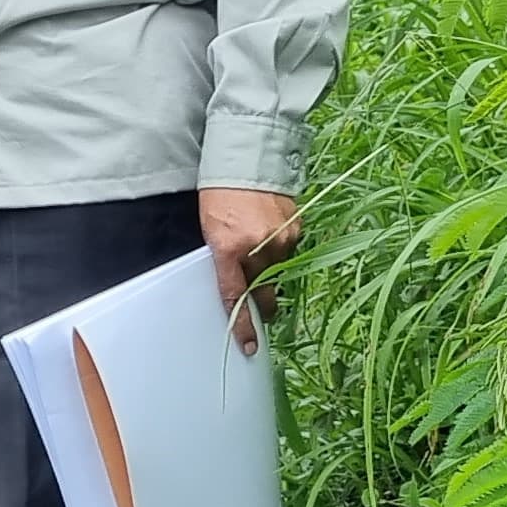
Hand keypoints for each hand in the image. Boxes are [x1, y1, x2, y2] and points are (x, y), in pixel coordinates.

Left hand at [202, 187, 299, 354]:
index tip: (249, 346)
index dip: (242, 325)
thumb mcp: (210, 228)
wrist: (247, 159)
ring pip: (278, 272)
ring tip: (259, 254)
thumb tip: (236, 282)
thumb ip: (223, 257)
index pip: (235, 296)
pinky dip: (279, 250)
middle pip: (264, 292)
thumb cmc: (218, 193)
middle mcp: (258, 247)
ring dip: (270, 272)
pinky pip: (288, 251)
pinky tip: (270, 235)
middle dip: (263, 305)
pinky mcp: (296, 228)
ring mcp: (281, 238)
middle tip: (263, 312)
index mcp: (228, 248)